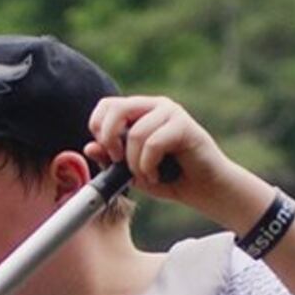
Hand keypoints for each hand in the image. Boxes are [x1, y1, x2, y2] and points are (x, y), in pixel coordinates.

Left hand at [86, 94, 265, 225]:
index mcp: (140, 112)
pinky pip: (153, 143)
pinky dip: (149, 165)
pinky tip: (157, 175)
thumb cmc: (168, 178)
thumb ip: (110, 159)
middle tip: (117, 161)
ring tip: (146, 175)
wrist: (205, 189)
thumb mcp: (131, 171)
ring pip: (136, 133)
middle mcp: (154, 106)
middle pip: (117, 109)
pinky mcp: (184, 125)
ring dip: (135, 163)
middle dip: (110, 139)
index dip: (98, 128)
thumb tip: (89, 147)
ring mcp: (171, 112)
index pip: (107, 105)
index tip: (107, 153)